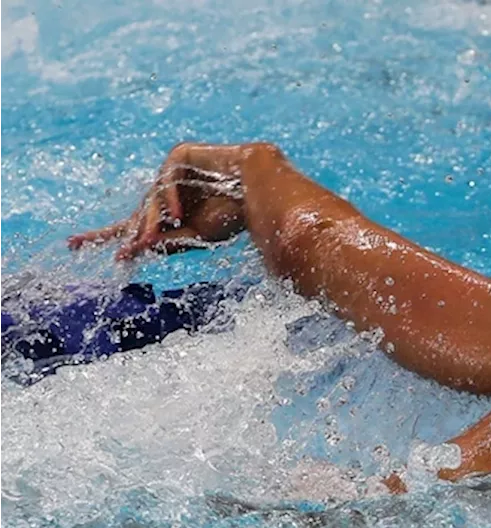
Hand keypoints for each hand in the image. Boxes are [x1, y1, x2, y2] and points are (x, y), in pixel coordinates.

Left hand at [68, 143, 246, 260]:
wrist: (261, 191)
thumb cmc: (234, 215)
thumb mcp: (197, 237)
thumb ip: (167, 241)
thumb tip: (132, 248)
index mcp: (170, 218)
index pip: (129, 228)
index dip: (102, 237)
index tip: (72, 245)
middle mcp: (166, 194)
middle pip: (137, 215)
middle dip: (130, 234)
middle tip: (124, 253)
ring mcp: (171, 173)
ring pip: (150, 201)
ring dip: (150, 222)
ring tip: (150, 240)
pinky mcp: (180, 156)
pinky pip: (165, 181)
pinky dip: (167, 199)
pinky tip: (175, 214)